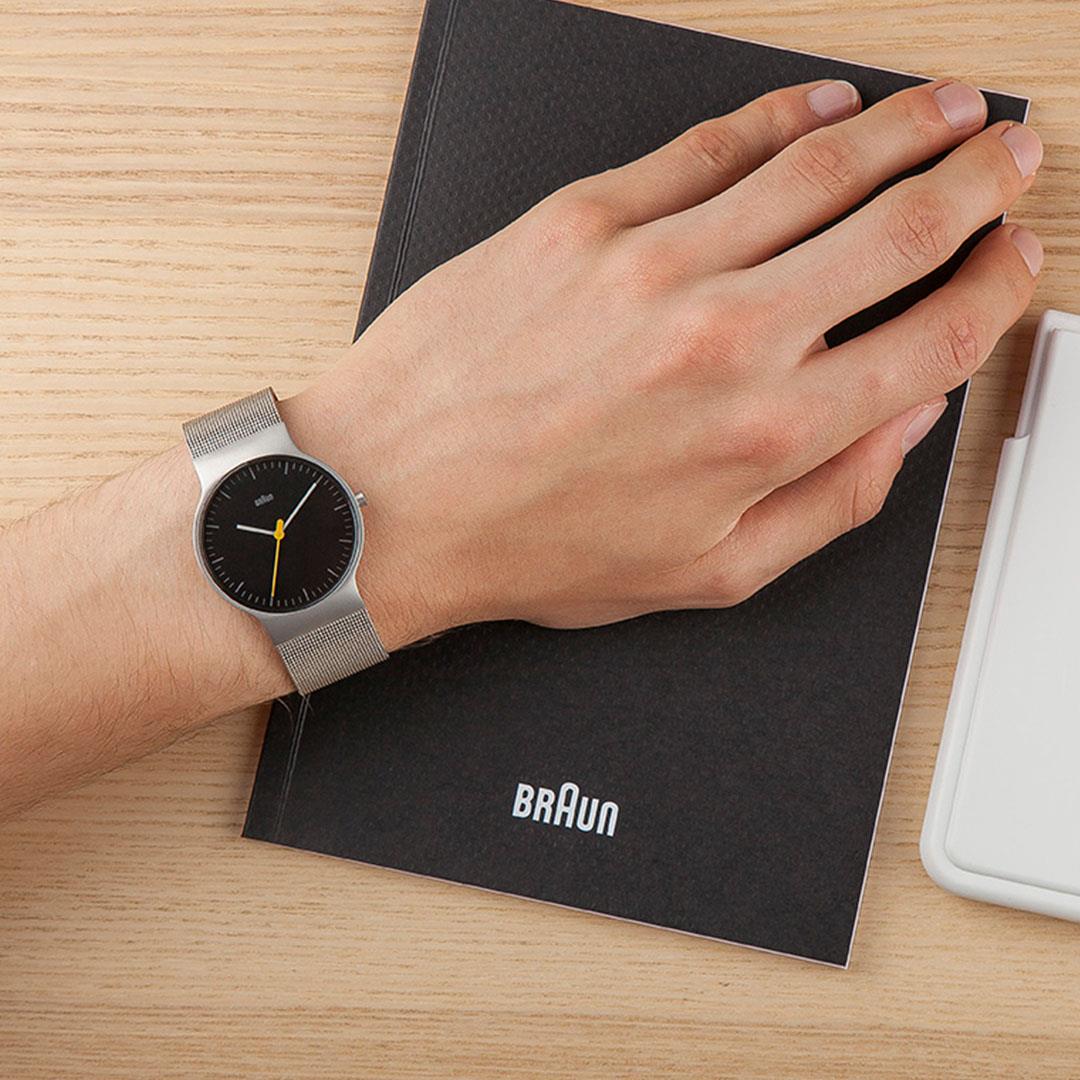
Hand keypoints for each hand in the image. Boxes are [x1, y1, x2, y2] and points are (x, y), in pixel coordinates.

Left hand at [286, 78, 1042, 647]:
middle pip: (897, 230)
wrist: (390, 500)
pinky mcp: (584, 219)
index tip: (1012, 262)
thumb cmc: (533, 542)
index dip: (995, 291)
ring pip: (820, 166)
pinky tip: (821, 106)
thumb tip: (904, 419)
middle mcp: (727, 336)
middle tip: (1009, 158)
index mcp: (768, 433)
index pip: (934, 339)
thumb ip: (831, 500)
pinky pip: (709, 147)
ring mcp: (655, 264)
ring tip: (947, 111)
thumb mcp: (706, 573)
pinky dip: (781, 116)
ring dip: (904, 129)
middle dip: (976, 185)